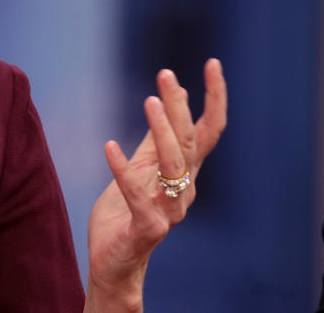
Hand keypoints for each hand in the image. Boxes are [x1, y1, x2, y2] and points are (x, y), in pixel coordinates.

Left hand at [85, 59, 227, 309]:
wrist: (114, 261)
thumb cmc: (127, 212)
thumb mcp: (141, 166)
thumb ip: (156, 137)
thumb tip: (170, 95)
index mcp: (184, 173)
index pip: (208, 130)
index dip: (213, 97)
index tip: (212, 63)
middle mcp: (184, 189)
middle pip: (190, 142)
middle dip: (180, 107)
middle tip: (165, 75)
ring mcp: (169, 210)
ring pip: (174, 165)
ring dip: (162, 132)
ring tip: (149, 101)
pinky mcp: (147, 227)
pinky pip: (136, 194)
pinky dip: (123, 168)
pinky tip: (109, 145)